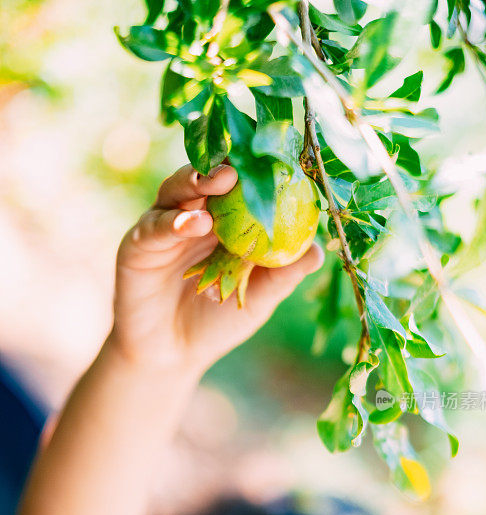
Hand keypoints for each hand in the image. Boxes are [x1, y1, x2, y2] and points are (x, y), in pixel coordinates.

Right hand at [111, 163, 323, 375]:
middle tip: (244, 162)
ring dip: (197, 182)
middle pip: (204, 177)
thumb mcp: (258, 298)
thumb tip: (318, 250)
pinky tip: (195, 223)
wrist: (172, 356)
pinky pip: (155, 227)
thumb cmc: (217, 322)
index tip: (275, 157)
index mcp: (222, 221)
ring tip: (221, 182)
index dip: (253, 168)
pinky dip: (174, 222)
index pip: (237, 184)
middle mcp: (190, 215)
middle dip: (224, 165)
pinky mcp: (137, 245)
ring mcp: (162, 227)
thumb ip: (283, 274)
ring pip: (176, 191)